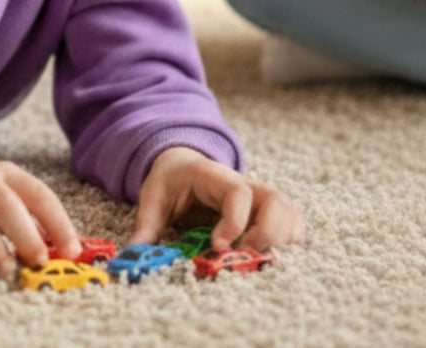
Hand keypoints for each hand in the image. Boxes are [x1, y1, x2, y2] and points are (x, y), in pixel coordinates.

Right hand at [0, 158, 79, 276]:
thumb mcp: (3, 200)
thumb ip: (30, 221)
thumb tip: (63, 250)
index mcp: (5, 174)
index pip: (38, 193)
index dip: (57, 222)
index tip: (72, 250)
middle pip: (5, 200)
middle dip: (25, 231)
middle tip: (40, 260)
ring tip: (7, 269)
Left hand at [128, 146, 303, 251]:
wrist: (183, 164)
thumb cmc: (171, 181)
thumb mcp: (153, 197)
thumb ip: (146, 225)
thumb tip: (132, 255)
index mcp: (215, 176)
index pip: (237, 191)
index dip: (234, 220)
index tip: (218, 246)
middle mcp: (245, 185)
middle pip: (274, 201)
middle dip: (265, 234)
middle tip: (242, 258)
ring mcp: (261, 198)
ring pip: (289, 213)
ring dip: (280, 240)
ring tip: (256, 261)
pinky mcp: (269, 213)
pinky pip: (293, 225)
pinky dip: (289, 243)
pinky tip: (270, 259)